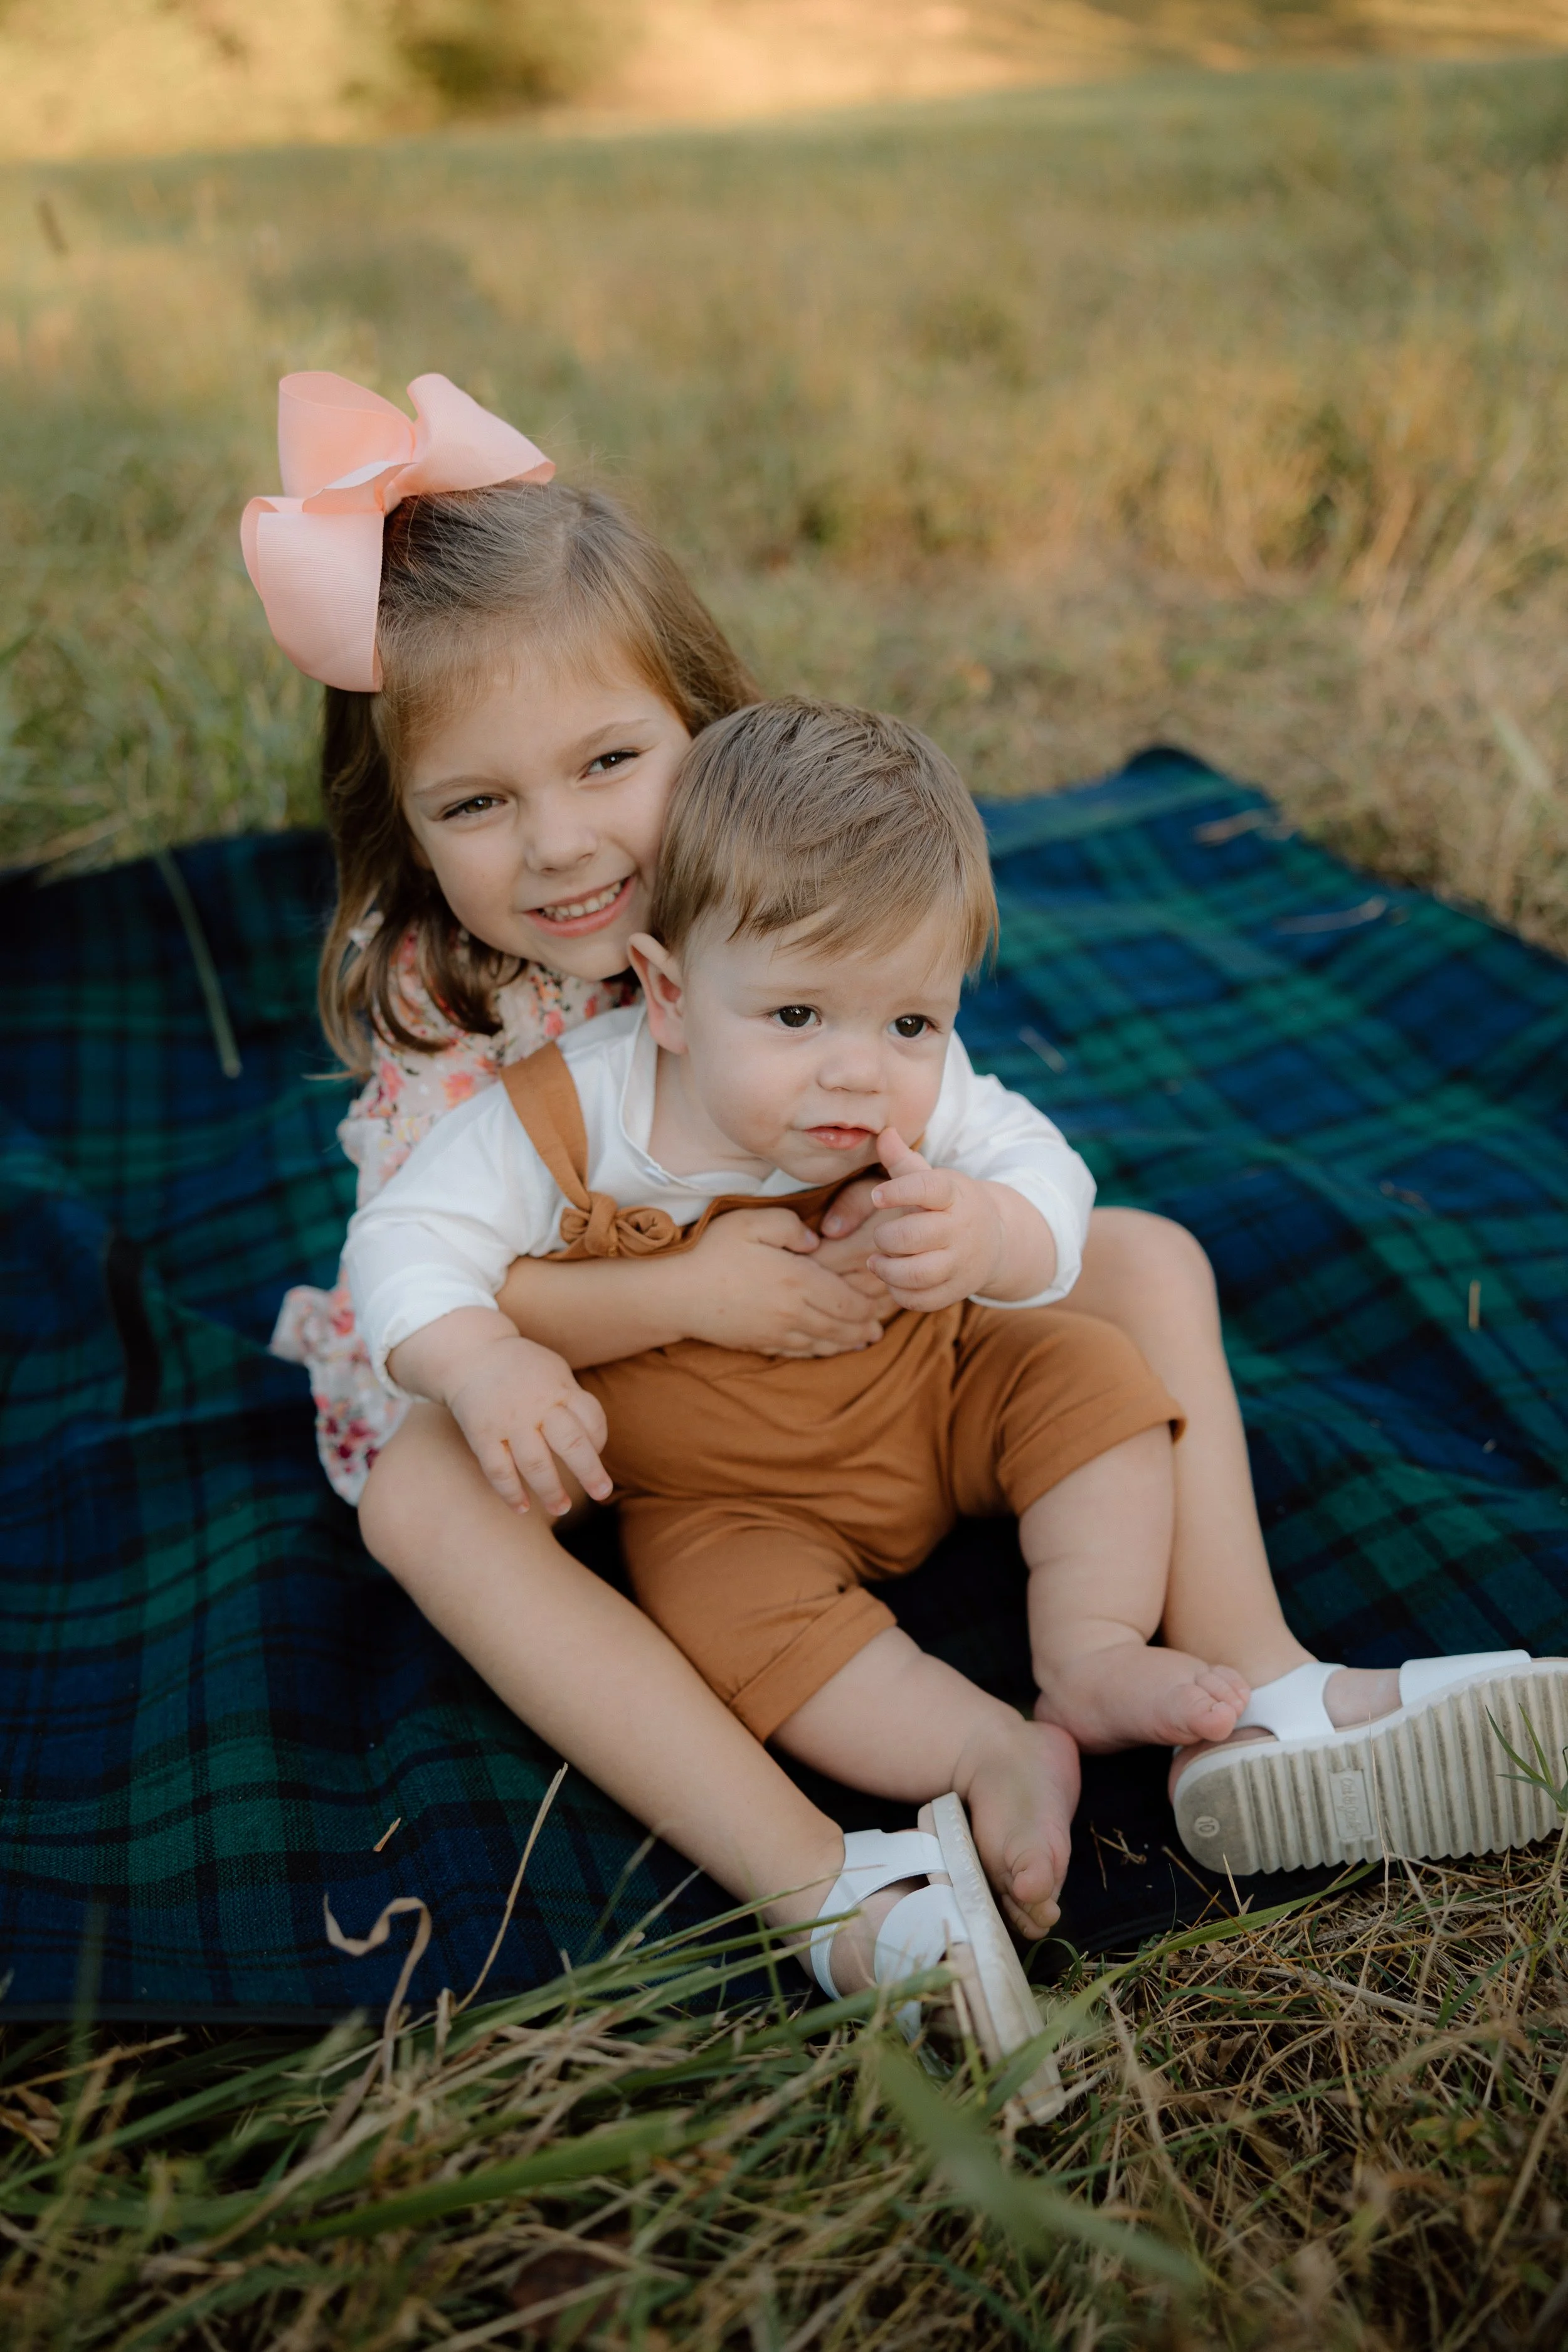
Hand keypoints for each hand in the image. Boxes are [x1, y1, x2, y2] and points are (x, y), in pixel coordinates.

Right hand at [389, 1309, 611, 1514]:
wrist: (469, 1353)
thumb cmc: (521, 1367)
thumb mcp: (553, 1370)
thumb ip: (571, 1400)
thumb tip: (594, 1440)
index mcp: (558, 1388)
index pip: (591, 1416)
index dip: (599, 1438)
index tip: (596, 1452)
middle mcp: (536, 1405)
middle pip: (570, 1442)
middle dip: (589, 1472)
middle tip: (601, 1492)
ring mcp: (508, 1421)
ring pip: (535, 1463)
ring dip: (551, 1490)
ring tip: (562, 1508)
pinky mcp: (482, 1434)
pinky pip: (498, 1470)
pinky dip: (511, 1492)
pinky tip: (523, 1508)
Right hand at [681, 1205, 886, 1356]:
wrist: (675, 1293)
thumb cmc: (712, 1251)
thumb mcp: (751, 1222)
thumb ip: (791, 1226)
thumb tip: (817, 1242)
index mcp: (797, 1280)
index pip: (846, 1299)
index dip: (868, 1303)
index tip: (881, 1299)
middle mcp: (793, 1312)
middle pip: (842, 1324)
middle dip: (865, 1325)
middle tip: (881, 1323)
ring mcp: (777, 1332)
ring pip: (825, 1341)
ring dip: (849, 1341)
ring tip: (866, 1338)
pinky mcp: (761, 1343)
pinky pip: (802, 1351)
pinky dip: (823, 1351)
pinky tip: (830, 1348)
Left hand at [864, 1128, 1012, 1312]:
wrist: (997, 1240)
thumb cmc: (951, 1205)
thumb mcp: (934, 1180)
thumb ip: (904, 1161)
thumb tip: (885, 1132)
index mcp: (954, 1195)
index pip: (928, 1188)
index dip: (899, 1191)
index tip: (877, 1196)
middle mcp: (961, 1229)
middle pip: (913, 1236)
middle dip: (886, 1237)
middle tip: (881, 1236)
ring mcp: (961, 1262)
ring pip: (917, 1273)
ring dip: (887, 1269)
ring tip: (877, 1261)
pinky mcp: (957, 1290)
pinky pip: (922, 1299)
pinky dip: (900, 1293)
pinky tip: (893, 1279)